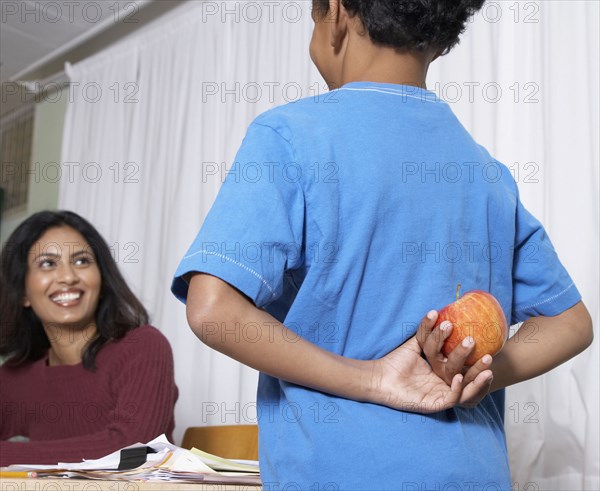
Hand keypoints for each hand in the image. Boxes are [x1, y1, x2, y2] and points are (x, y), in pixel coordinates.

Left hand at [367, 320, 492, 412]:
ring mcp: (440, 395)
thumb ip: (426, 332)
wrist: (379, 377)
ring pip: (465, 389)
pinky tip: (459, 375)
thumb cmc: (395, 362)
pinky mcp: (434, 404)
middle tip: (488, 353)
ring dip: (477, 379)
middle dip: (479, 365)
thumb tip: (436, 312)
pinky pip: (451, 398)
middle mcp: (443, 384)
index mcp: (441, 372)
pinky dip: (457, 388)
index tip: (480, 340)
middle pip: (468, 376)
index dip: (473, 355)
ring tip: (486, 365)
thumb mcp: (415, 344)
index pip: (463, 364)